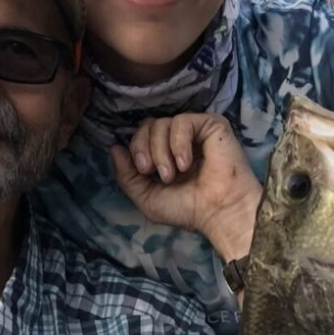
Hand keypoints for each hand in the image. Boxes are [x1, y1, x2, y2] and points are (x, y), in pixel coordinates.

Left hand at [109, 113, 262, 260]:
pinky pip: (181, 121)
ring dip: (160, 151)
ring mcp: (196, 131)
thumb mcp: (147, 198)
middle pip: (148, 124)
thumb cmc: (188, 209)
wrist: (219, 212)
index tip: (144, 171)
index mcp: (166, 154)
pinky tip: (186, 163)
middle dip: (143, 147)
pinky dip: (178, 143)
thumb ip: (126, 175)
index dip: (136, 149)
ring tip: (173, 174)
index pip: (142, 135)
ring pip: (161, 123)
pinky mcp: (212, 125)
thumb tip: (114, 147)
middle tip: (153, 172)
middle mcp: (180, 140)